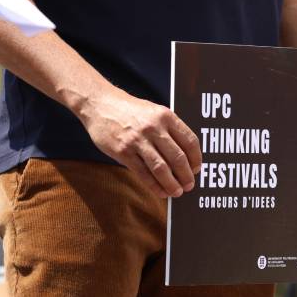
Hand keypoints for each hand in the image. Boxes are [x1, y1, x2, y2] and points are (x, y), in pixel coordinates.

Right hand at [80, 88, 201, 198]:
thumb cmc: (130, 110)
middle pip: (178, 157)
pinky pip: (143, 173)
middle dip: (186, 175)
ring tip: (177, 192)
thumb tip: (185, 157)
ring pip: (161, 168)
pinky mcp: (123, 152)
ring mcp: (138, 140)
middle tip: (189, 185)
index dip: (196, 159)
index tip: (197, 169)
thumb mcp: (155, 112)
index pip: (190, 141)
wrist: (99, 104)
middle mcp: (154, 128)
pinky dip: (154, 186)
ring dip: (172, 184)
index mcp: (166, 116)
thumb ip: (169, 130)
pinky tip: (160, 192)